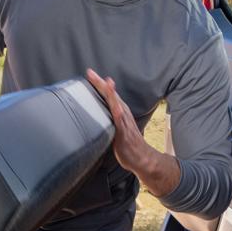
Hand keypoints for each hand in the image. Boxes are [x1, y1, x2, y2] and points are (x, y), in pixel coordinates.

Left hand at [85, 68, 180, 198]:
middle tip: (90, 72)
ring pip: (116, 104)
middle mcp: (122, 113)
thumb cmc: (128, 145)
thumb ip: (107, 121)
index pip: (108, 95)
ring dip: (110, 93)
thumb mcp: (114, 129)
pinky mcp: (125, 132)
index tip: (89, 74)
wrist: (142, 158)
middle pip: (110, 95)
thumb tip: (94, 117)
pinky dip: (118, 110)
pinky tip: (115, 104)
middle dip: (101, 83)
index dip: (98, 84)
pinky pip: (121, 120)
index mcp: (119, 112)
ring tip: (104, 81)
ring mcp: (124, 122)